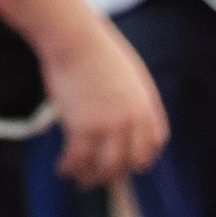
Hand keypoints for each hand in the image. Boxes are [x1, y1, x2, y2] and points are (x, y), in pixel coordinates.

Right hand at [44, 14, 168, 189]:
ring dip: (91, 177)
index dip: (141, 158)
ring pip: (104, 166)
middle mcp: (132, 119)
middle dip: (114, 174)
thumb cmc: (93, 46)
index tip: (128, 163)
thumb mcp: (126, 71)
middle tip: (100, 178)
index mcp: (146, 103)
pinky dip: (69, 166)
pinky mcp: (83, 125)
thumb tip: (118, 110)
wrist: (73, 36)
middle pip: (130, 161)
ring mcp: (109, 124)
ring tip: (79, 180)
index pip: (153, 144)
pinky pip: (78, 157)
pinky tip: (62, 168)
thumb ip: (129, 95)